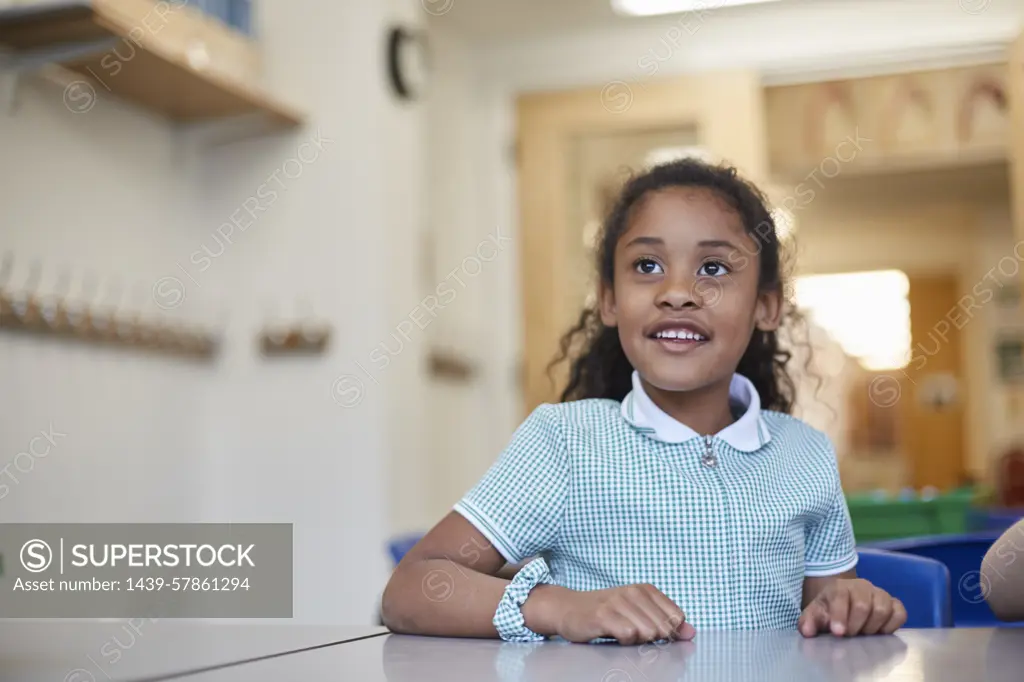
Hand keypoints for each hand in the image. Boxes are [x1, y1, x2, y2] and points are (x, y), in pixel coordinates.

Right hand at [528, 583, 695, 644]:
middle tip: (632, 633)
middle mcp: (633, 591)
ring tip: (621, 633)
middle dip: (652, 638)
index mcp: (645, 589)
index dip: (668, 631)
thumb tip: (691, 633)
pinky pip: (628, 635)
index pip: (677, 617)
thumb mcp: (638, 613)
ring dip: (636, 640)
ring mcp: (618, 601)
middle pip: (663, 628)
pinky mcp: (603, 614)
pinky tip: (612, 635)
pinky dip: (623, 641)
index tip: (651, 631)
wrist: (567, 608)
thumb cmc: (605, 612)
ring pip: (647, 632)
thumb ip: (666, 622)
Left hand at [798, 578, 905, 637]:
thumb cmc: (829, 610)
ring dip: (872, 627)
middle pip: (863, 605)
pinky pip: (900, 613)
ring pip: (883, 609)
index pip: (841, 597)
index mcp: (839, 587)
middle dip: (855, 625)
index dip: (840, 616)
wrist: (844, 603)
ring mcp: (880, 594)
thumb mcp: (815, 614)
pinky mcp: (894, 604)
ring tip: (862, 633)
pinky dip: (892, 625)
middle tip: (849, 635)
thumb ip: (808, 622)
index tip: (838, 632)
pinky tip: (880, 632)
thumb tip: (807, 631)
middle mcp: (862, 587)